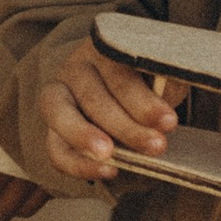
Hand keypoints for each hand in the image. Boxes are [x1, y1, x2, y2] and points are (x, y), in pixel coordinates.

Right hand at [38, 41, 185, 183]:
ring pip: (60, 115)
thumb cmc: (143, 79)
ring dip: (86, 138)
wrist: (114, 88)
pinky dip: (77, 164)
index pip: (119, 73)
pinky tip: (108, 172)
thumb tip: (169, 94)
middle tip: (156, 146)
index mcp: (103, 48)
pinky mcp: (52, 129)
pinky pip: (55, 149)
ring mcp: (58, 97)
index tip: (169, 121)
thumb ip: (164, 80)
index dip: (143, 99)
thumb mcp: (157, 72)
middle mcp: (75, 68)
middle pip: (93, 97)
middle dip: (126, 126)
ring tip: (111, 160)